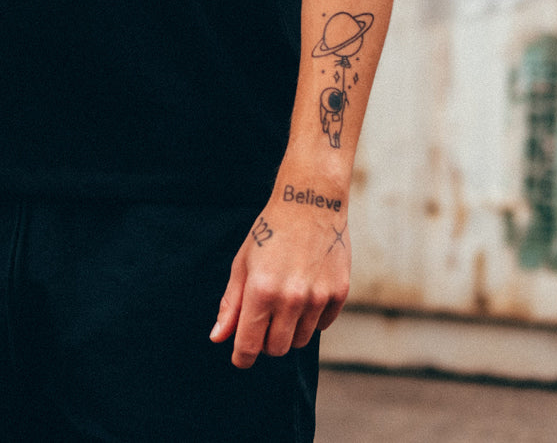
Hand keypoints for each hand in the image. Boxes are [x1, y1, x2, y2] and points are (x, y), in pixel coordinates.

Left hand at [210, 189, 350, 367]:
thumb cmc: (271, 231)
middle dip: (266, 341)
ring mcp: (318, 297)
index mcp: (261, 290)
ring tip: (285, 299)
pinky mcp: (339, 294)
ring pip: (300, 340)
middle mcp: (291, 298)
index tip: (240, 356)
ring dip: (289, 329)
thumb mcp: (243, 263)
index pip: (249, 345)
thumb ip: (231, 304)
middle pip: (276, 349)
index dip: (242, 356)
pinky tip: (306, 290)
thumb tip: (217, 338)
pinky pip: (322, 325)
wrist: (310, 201)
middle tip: (263, 318)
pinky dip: (312, 317)